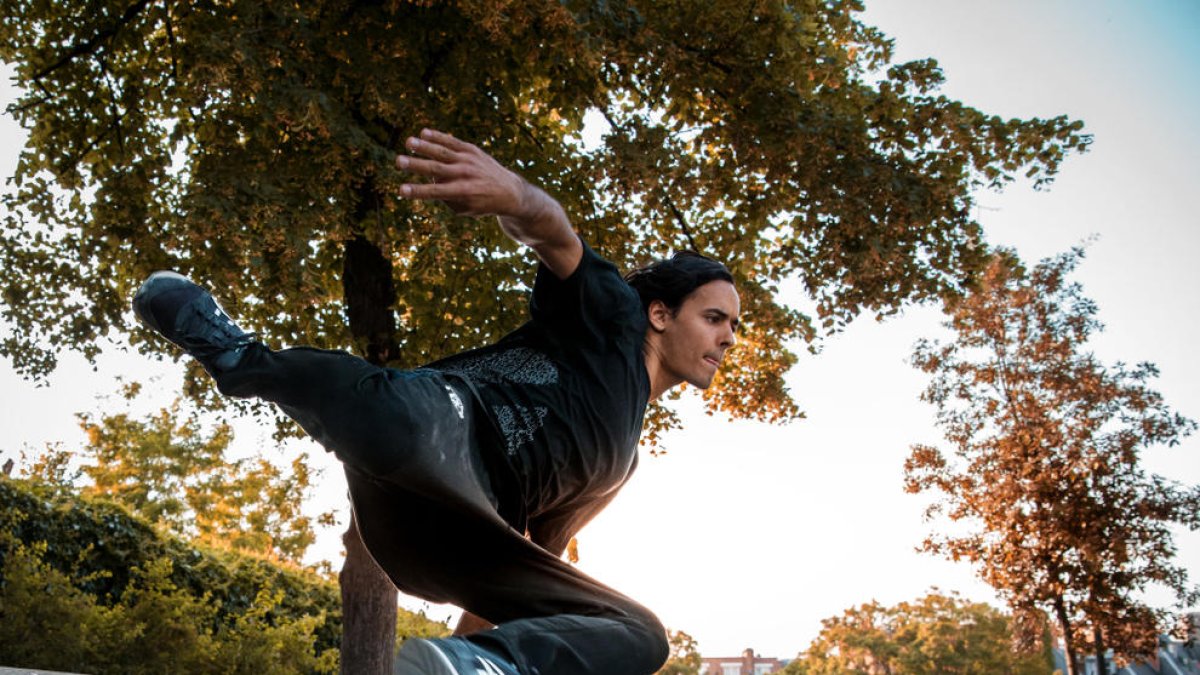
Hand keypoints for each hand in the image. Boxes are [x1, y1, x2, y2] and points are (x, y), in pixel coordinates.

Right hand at [395, 128, 582, 278]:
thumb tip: (430, 181)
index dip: (417, 191)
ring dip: (424, 146)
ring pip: (443, 151)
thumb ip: (446, 198)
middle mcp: (465, 174)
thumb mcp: (464, 209)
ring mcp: (469, 160)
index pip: (435, 192)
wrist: (510, 191)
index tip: (400, 190)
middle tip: (398, 162)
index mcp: (463, 192)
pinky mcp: (472, 150)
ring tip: (408, 142)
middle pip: (436, 169)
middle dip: (416, 165)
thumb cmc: (482, 203)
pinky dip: (439, 137)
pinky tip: (423, 132)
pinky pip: (452, 142)